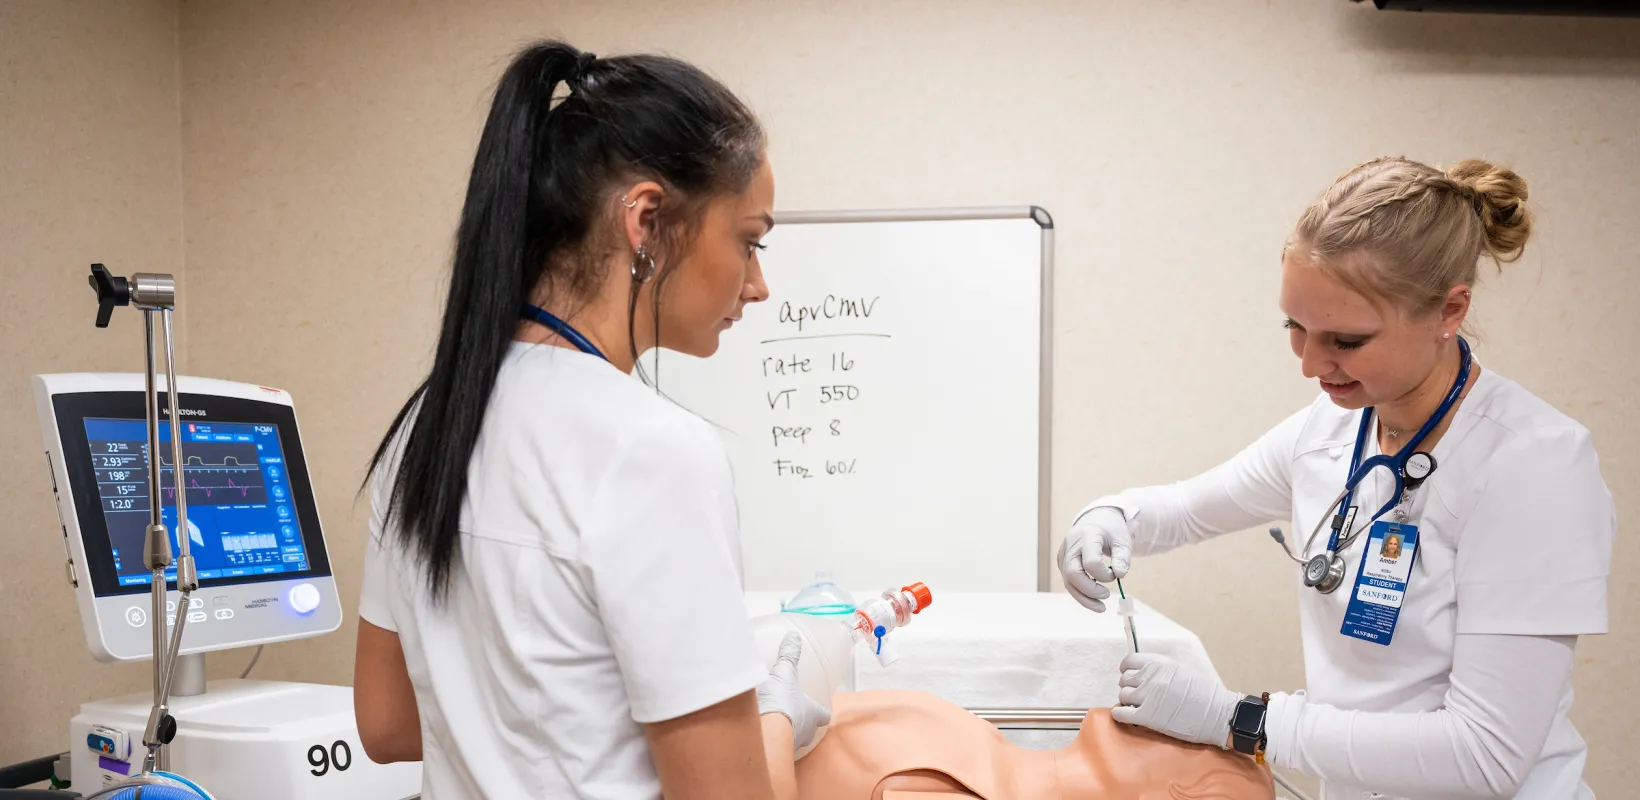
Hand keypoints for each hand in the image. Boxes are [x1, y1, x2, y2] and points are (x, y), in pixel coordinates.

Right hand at [755, 631, 831, 752]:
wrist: (764, 730)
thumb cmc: (781, 703)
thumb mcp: (785, 673)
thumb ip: (789, 656)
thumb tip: (793, 637)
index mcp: (813, 714)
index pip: (824, 715)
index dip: (822, 711)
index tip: (821, 709)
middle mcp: (806, 733)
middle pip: (809, 730)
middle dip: (802, 722)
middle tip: (794, 713)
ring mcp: (791, 745)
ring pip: (792, 738)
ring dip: (785, 730)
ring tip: (774, 721)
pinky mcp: (773, 750)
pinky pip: (774, 744)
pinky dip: (769, 737)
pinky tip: (760, 730)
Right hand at [1058, 506, 1132, 611]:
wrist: (1096, 520)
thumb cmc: (1110, 530)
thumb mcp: (1122, 540)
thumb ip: (1123, 557)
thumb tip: (1120, 575)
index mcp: (1087, 536)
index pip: (1090, 562)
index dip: (1104, 574)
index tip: (1115, 574)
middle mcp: (1070, 545)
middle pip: (1073, 573)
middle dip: (1090, 590)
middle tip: (1106, 596)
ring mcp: (1063, 554)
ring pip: (1068, 582)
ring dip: (1084, 598)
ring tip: (1101, 608)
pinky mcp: (1062, 563)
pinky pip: (1069, 582)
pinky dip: (1080, 594)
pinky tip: (1093, 600)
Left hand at [1112, 652, 1240, 747]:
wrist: (1218, 714)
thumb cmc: (1205, 694)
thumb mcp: (1181, 670)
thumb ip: (1161, 670)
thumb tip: (1143, 673)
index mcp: (1160, 663)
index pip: (1129, 661)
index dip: (1127, 669)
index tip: (1129, 674)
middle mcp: (1151, 677)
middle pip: (1125, 680)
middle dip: (1130, 687)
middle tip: (1139, 695)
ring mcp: (1148, 696)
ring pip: (1123, 696)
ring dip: (1128, 702)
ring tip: (1139, 707)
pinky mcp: (1147, 716)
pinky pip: (1121, 713)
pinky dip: (1120, 715)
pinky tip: (1127, 716)